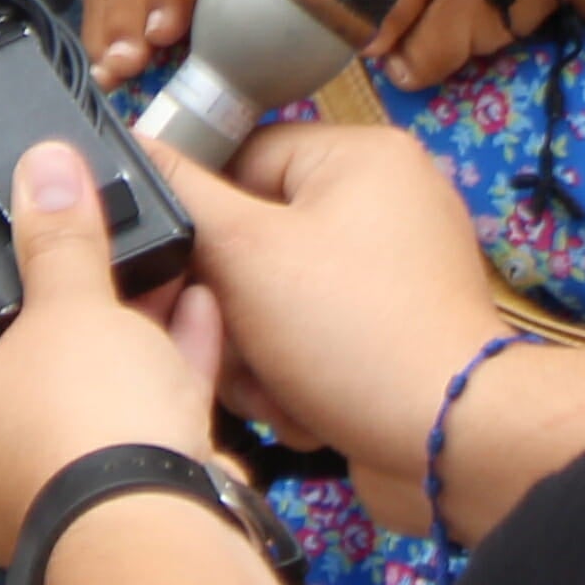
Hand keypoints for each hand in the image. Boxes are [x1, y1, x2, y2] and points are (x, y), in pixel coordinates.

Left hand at [0, 141, 231, 563]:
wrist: (168, 540)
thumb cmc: (84, 436)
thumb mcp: (65, 309)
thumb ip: (57, 236)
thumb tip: (44, 170)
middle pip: (5, 346)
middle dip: (43, 279)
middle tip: (49, 216)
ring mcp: (56, 481)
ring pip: (81, 379)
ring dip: (117, 315)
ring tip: (137, 249)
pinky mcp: (123, 494)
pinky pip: (138, 412)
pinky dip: (164, 359)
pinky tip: (194, 304)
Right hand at [154, 128, 513, 526]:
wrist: (449, 442)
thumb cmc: (350, 331)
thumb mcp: (246, 252)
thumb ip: (181, 193)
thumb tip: (134, 142)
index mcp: (362, 156)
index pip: (242, 158)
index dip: (201, 219)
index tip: (183, 275)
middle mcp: (385, 205)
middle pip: (255, 240)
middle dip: (231, 308)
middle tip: (232, 347)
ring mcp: (394, 274)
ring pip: (275, 299)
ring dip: (256, 354)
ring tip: (271, 390)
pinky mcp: (392, 335)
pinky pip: (314, 337)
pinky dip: (296, 375)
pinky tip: (301, 409)